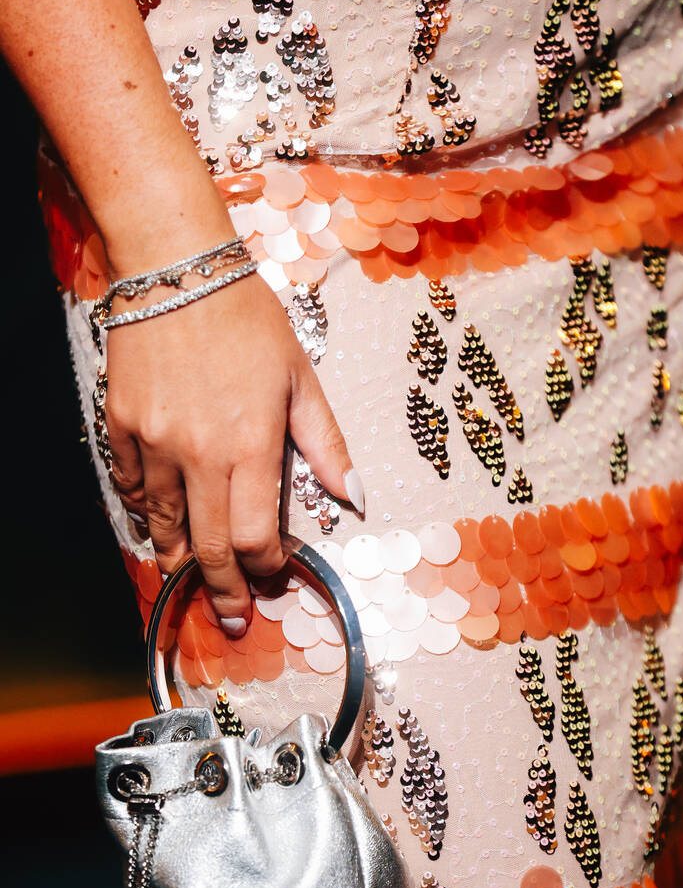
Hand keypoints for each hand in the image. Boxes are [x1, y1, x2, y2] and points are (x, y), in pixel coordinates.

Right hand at [105, 265, 362, 633]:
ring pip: (164, 524)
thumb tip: (355, 497)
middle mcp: (199, 454)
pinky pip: (130, 485)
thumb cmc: (246, 318)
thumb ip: (325, 444)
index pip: (258, 537)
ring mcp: (154, 442)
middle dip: (222, 591)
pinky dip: (144, 510)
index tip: (275, 575)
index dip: (268, 567)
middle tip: (229, 619)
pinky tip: (155, 523)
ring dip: (179, 558)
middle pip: (210, 547)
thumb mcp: (301, 377)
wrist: (176, 267)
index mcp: (251, 445)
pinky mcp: (121, 425)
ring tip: (187, 580)